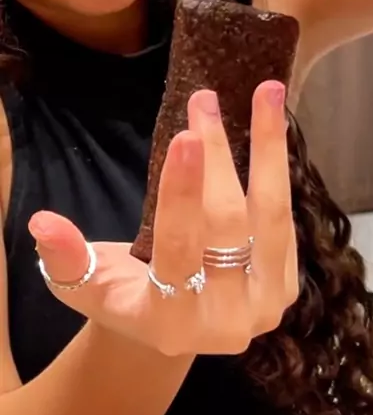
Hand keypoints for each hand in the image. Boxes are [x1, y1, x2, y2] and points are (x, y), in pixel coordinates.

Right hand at [29, 83, 297, 356]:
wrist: (178, 323)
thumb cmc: (127, 295)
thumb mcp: (89, 285)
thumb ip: (68, 258)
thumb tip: (43, 222)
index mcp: (170, 322)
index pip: (178, 251)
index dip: (182, 194)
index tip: (184, 136)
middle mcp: (226, 321)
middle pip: (226, 224)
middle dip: (217, 156)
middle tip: (204, 100)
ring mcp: (265, 304)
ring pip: (271, 214)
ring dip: (268, 147)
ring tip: (268, 91)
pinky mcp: (287, 282)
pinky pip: (284, 214)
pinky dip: (277, 164)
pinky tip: (272, 121)